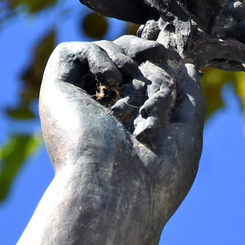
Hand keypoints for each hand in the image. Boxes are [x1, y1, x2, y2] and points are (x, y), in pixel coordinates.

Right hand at [39, 34, 203, 225]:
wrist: (117, 192)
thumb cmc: (155, 177)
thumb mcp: (186, 134)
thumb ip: (189, 97)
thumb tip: (186, 65)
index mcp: (127, 123)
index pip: (142, 76)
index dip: (157, 62)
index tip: (171, 60)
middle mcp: (99, 112)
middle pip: (124, 59)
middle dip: (146, 56)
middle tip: (158, 61)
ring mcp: (76, 102)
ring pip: (100, 52)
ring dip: (126, 58)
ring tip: (133, 83)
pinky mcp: (56, 92)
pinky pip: (70, 52)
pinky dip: (98, 55)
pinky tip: (113, 83)